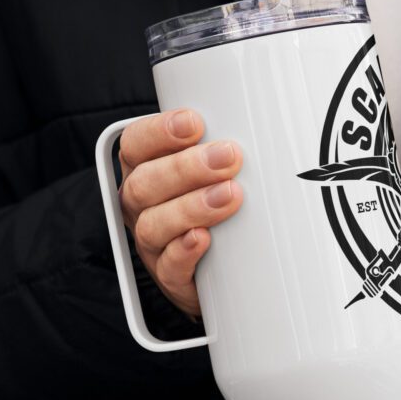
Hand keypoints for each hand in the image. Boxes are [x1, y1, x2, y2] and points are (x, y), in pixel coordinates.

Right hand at [118, 108, 242, 318]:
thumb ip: (220, 149)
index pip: (136, 143)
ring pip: (154, 224)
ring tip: (229, 196)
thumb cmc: (215, 209)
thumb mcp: (213, 172)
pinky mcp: (169, 276)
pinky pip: (169, 266)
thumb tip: (264, 126)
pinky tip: (204, 238)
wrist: (220, 271)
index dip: (159, 132)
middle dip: (187, 168)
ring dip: (192, 207)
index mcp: (145, 170)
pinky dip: (184, 251)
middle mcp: (141, 205)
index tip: (194, 123)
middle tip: (228, 158)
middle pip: (145, 183)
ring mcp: (152, 242)